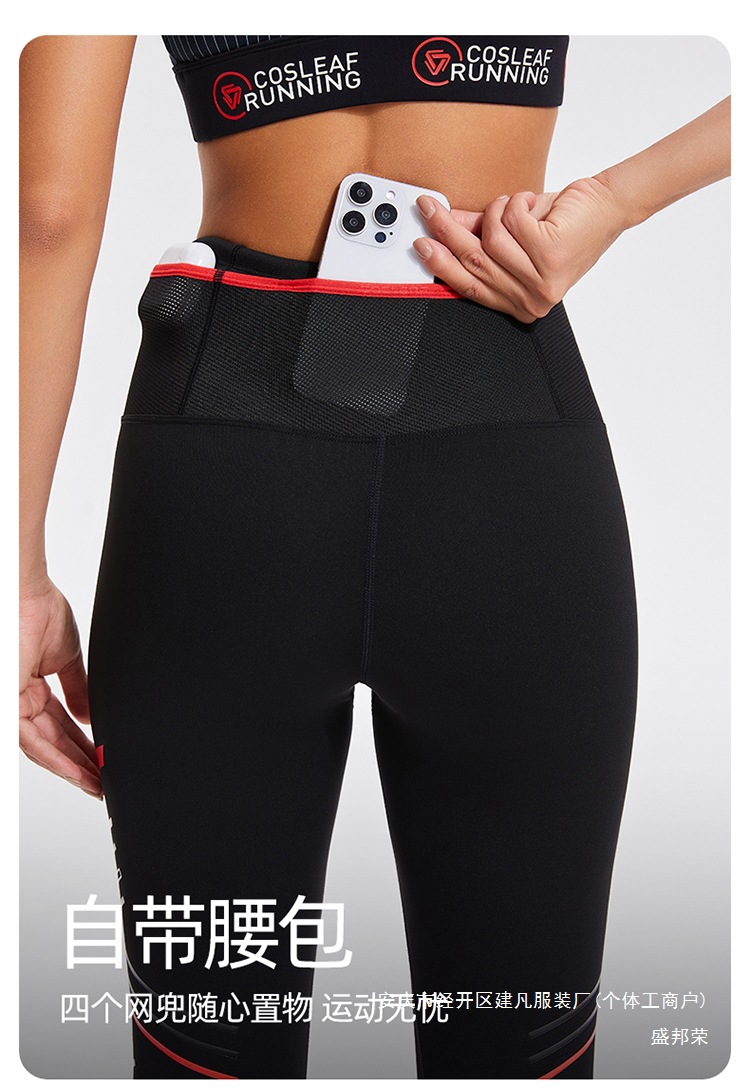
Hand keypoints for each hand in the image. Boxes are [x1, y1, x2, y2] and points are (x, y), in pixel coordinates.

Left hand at [19, 577, 101, 798]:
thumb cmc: (37, 610)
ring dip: (73, 769)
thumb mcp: (66, 658)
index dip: (82, 745)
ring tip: (98, 784)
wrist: (26, 591)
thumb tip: (90, 718)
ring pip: (43, 748)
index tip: (104, 761)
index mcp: (30, 687)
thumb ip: (78, 690)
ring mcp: (12, 703)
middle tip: (104, 783)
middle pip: (53, 742)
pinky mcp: (9, 704)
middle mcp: (19, 699)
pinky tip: (80, 771)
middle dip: (81, 764)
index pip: (60, 726)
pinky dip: (58, 758)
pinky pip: (33, 742)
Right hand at [413, 176, 626, 322]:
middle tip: (430, 207)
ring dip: (498, 211)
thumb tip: (443, 227)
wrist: (606, 208)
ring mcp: (541, 281)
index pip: (468, 286)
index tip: (421, 243)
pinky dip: (517, 202)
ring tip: (513, 203)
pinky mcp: (550, 256)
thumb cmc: (564, 225)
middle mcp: (531, 299)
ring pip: (491, 240)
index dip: (441, 264)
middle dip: (446, 231)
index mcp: (520, 303)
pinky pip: (511, 222)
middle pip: (474, 263)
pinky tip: (530, 202)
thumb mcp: (513, 233)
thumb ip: (479, 235)